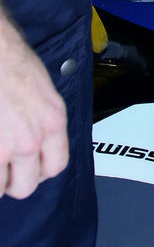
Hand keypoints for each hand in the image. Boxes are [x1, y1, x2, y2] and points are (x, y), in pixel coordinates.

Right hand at [0, 8, 68, 199]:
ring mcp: (6, 146)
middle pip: (26, 185)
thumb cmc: (10, 60)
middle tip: (3, 171)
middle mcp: (32, 138)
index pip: (55, 166)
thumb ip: (41, 120)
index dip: (38, 172)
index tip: (27, 168)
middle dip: (12, 182)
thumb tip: (35, 141)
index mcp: (53, 121)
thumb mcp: (41, 90)